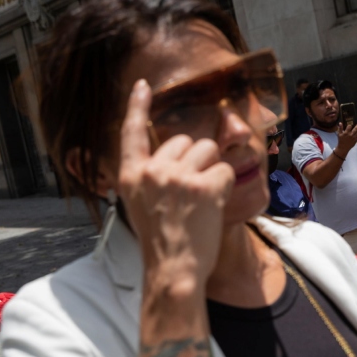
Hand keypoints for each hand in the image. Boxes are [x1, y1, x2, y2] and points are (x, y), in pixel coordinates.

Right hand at [118, 79, 234, 290]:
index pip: (130, 132)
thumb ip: (150, 178)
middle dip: (196, 160)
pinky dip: (226, 186)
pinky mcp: (204, 186)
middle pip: (185, 141)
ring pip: (209, 150)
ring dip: (212, 169)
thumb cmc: (161, 242)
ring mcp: (178, 176)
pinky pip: (225, 170)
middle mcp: (152, 170)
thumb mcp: (139, 205)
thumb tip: (172, 157)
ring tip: (203, 199)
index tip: (141, 85)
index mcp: (130, 175)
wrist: (172, 270)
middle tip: (192, 193)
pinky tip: (213, 206)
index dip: (136, 106)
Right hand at [336, 123, 356, 154]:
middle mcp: (350, 135)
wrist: (343, 148)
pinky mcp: (355, 140)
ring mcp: (354, 138)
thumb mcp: (339, 134)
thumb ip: (340, 128)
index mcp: (346, 133)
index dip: (350, 124)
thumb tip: (340, 122)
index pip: (349, 126)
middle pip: (355, 129)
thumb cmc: (341, 140)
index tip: (351, 123)